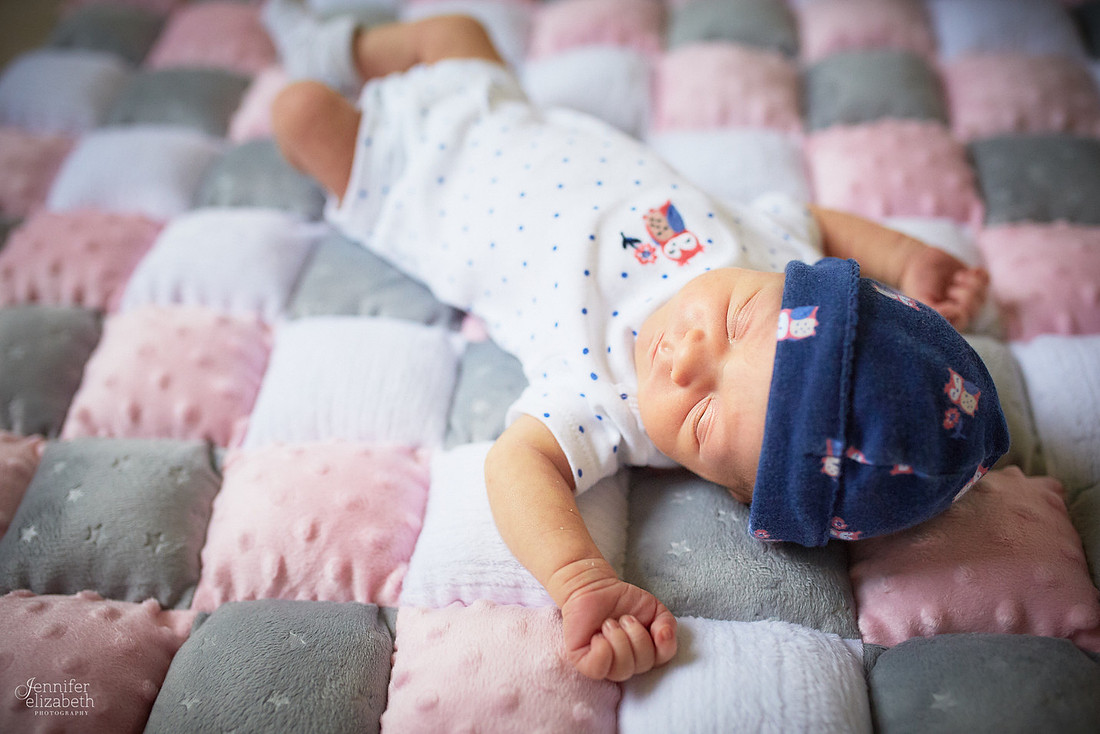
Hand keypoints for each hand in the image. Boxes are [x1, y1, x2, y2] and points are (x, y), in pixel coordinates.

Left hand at [560, 575, 677, 681]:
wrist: (594, 587)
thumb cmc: (624, 601)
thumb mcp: (654, 608)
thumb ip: (667, 623)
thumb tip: (665, 635)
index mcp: (643, 655)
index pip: (661, 659)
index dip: (663, 644)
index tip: (655, 626)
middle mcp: (626, 664)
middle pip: (642, 663)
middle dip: (636, 635)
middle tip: (624, 618)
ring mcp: (604, 665)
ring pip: (622, 668)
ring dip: (618, 638)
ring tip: (609, 623)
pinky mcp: (583, 661)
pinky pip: (598, 668)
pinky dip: (602, 650)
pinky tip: (598, 636)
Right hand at [897, 246, 988, 330]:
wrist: (918, 260)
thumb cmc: (917, 282)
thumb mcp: (921, 298)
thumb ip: (936, 311)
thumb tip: (959, 313)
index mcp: (944, 319)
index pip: (961, 323)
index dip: (960, 312)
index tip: (948, 300)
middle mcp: (957, 311)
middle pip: (975, 310)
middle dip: (965, 296)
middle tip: (951, 289)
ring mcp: (967, 296)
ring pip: (983, 295)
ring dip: (972, 284)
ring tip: (956, 278)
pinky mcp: (973, 282)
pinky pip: (987, 280)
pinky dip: (980, 275)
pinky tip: (970, 271)